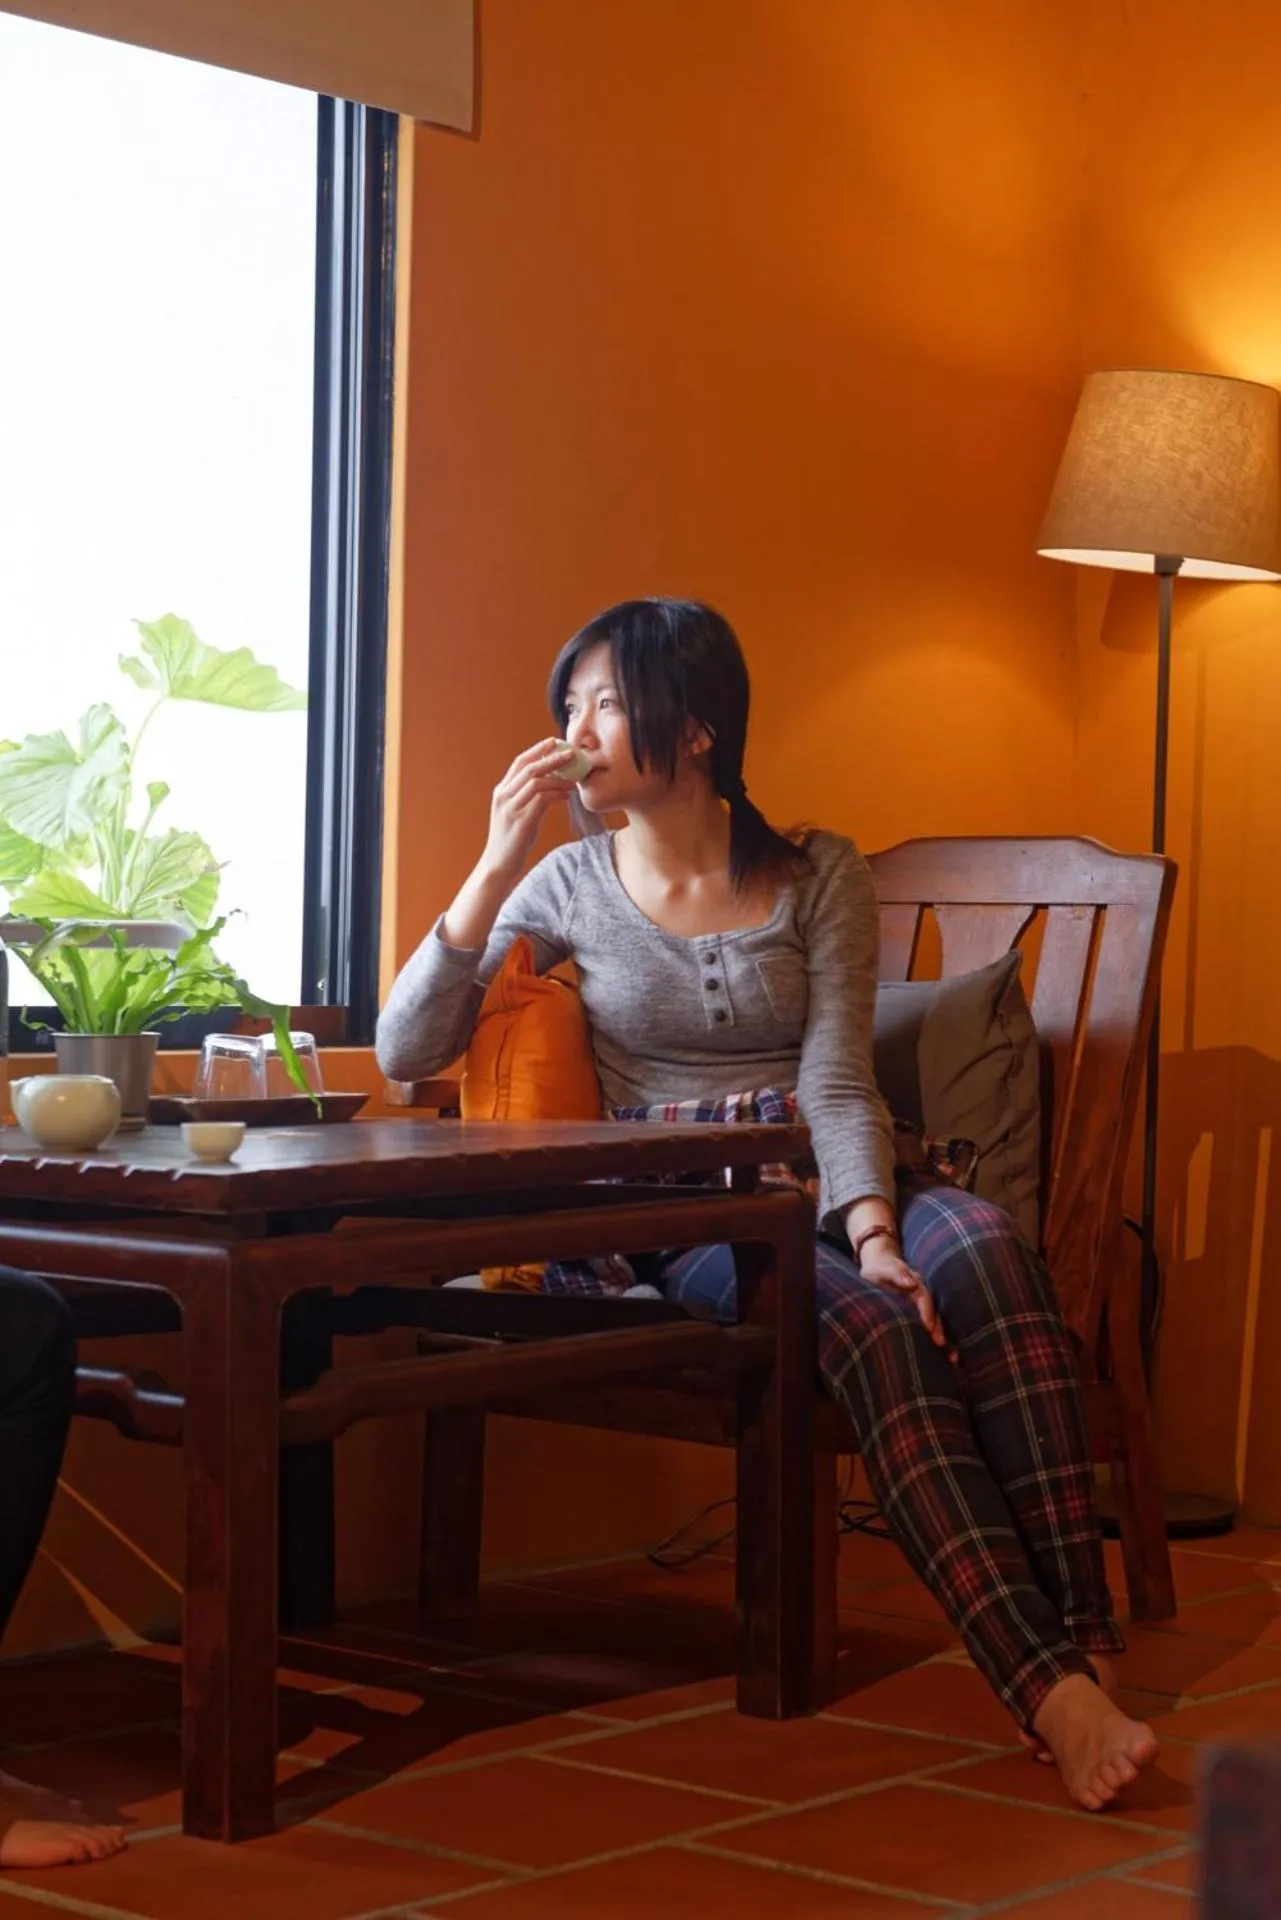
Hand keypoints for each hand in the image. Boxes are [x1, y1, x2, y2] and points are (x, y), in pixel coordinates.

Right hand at [480, 738, 577, 881]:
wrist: (499, 864)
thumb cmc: (511, 840)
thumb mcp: (517, 814)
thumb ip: (530, 798)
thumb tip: (556, 786)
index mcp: (501, 792)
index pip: (520, 763)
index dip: (537, 750)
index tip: (554, 741)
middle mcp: (503, 796)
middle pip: (529, 768)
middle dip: (551, 758)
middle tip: (571, 753)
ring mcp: (511, 808)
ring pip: (536, 782)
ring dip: (558, 777)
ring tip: (574, 778)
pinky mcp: (521, 821)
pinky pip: (542, 800)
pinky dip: (557, 794)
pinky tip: (568, 795)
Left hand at [857, 1238, 949, 1350]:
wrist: (881, 1267)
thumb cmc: (878, 1270)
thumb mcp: (883, 1269)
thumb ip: (895, 1273)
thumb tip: (910, 1283)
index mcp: (915, 1284)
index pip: (924, 1298)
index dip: (927, 1312)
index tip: (928, 1327)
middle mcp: (923, 1295)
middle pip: (934, 1312)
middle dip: (938, 1328)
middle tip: (941, 1344)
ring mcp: (923, 1306)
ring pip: (936, 1322)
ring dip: (944, 1338)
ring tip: (952, 1357)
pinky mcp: (920, 1315)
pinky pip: (931, 1329)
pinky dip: (939, 1341)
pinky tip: (949, 1359)